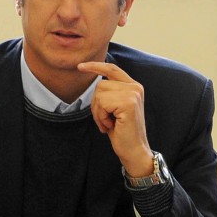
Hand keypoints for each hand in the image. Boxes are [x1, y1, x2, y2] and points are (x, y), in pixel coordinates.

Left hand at [77, 61, 153, 176]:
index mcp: (133, 87)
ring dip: (99, 112)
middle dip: (96, 104)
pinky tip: (111, 125)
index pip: (112, 69)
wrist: (134, 150)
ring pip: (100, 93)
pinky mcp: (128, 102)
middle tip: (106, 120)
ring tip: (109, 123)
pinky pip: (102, 103)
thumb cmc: (123, 132)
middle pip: (100, 85)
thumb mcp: (115, 108)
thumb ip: (111, 93)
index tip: (80, 66)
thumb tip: (97, 81)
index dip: (95, 66)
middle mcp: (135, 87)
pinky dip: (101, 117)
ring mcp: (133, 93)